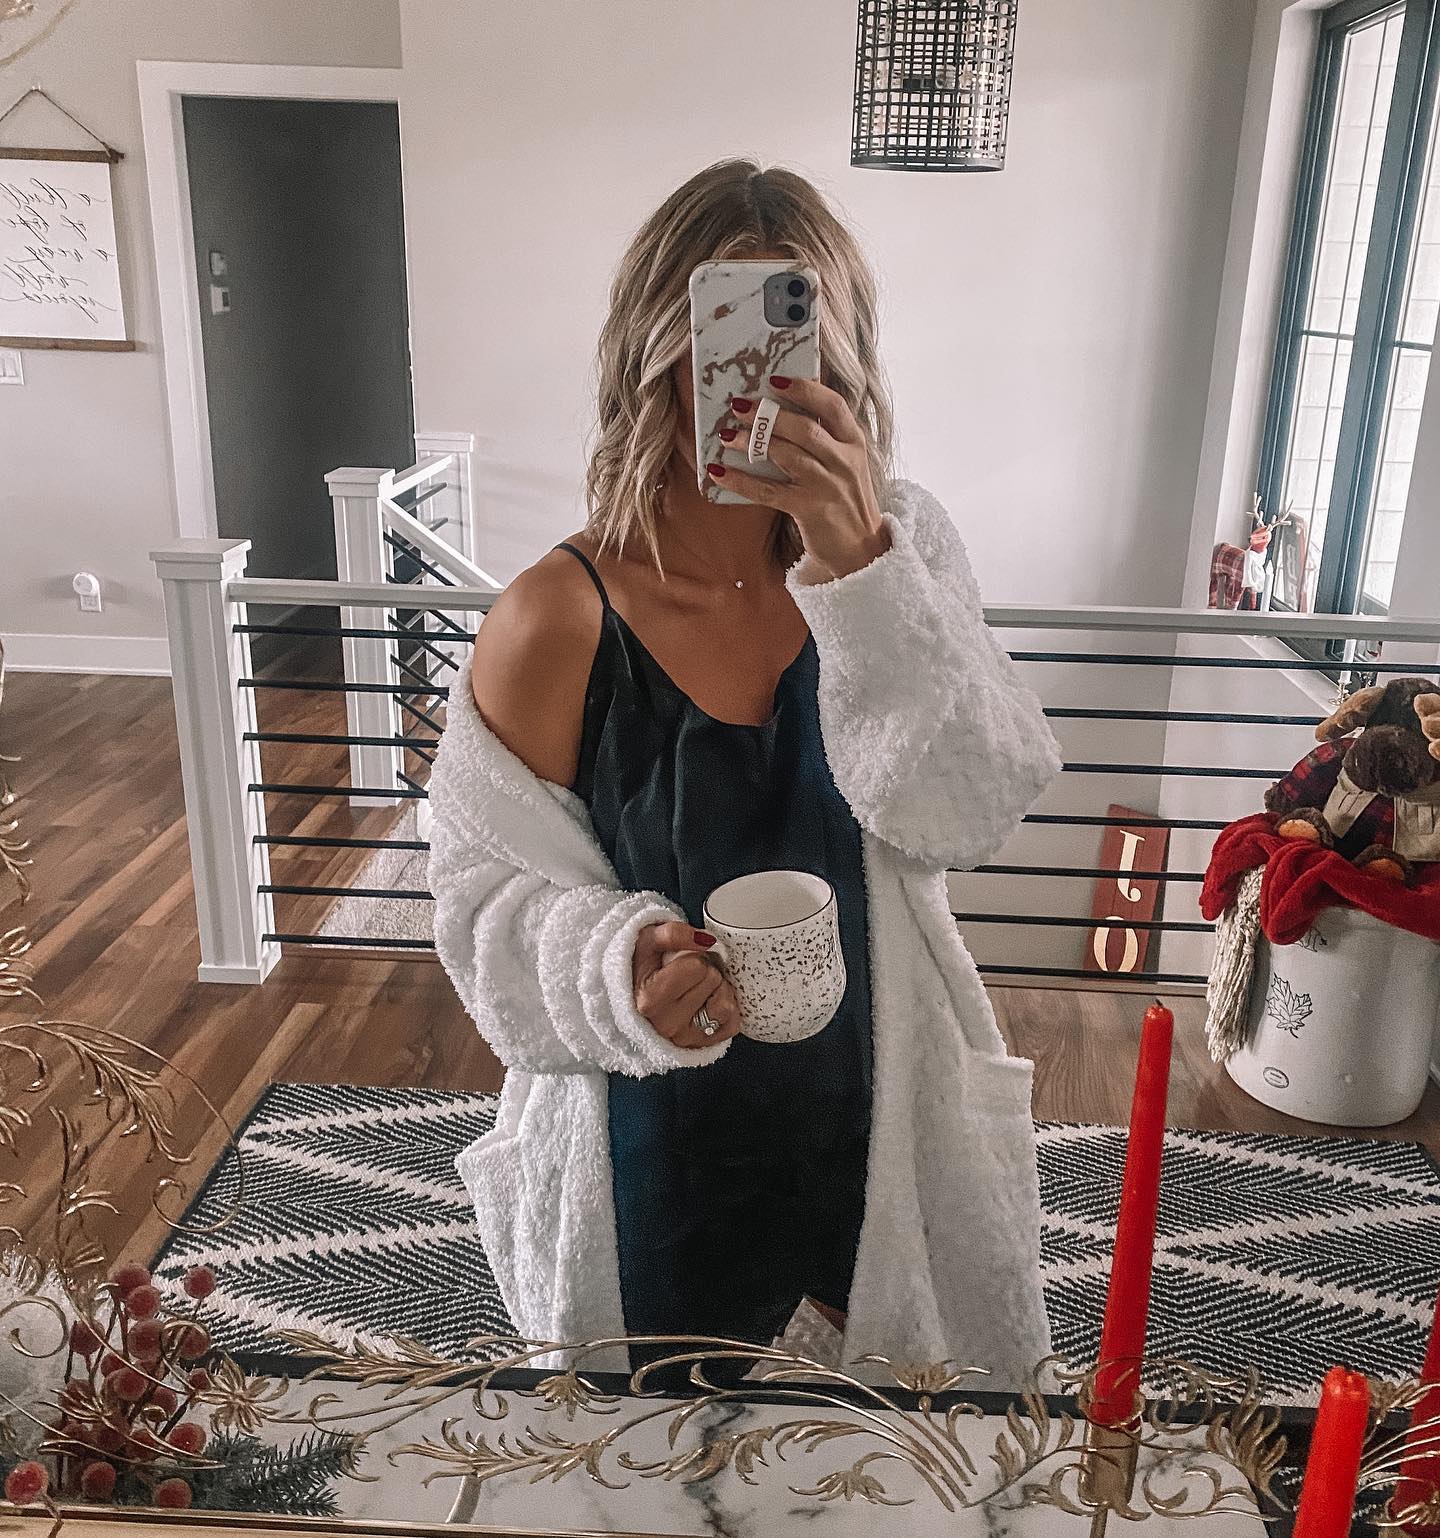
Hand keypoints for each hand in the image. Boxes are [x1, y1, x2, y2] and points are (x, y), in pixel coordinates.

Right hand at [632, 921, 742, 1050]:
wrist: (636, 996)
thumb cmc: (642, 968)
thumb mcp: (647, 941)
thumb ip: (673, 934)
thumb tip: (706, 940)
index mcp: (650, 1000)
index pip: (696, 966)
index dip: (693, 956)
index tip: (680, 961)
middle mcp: (667, 1024)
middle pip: (713, 980)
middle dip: (705, 971)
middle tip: (688, 974)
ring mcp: (686, 1038)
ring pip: (726, 1004)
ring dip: (718, 990)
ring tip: (699, 988)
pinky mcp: (704, 1045)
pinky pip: (733, 1023)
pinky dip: (725, 1008)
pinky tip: (706, 1003)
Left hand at [706, 376, 890, 580]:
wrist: (860, 550)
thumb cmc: (845, 501)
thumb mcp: (846, 465)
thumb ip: (824, 440)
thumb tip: (777, 415)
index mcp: (854, 443)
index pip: (833, 406)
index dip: (805, 390)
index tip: (776, 380)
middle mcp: (844, 462)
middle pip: (804, 429)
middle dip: (768, 415)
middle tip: (739, 406)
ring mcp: (827, 486)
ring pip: (786, 455)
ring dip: (752, 442)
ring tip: (727, 435)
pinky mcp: (810, 510)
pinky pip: (768, 491)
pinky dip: (741, 481)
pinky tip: (719, 472)